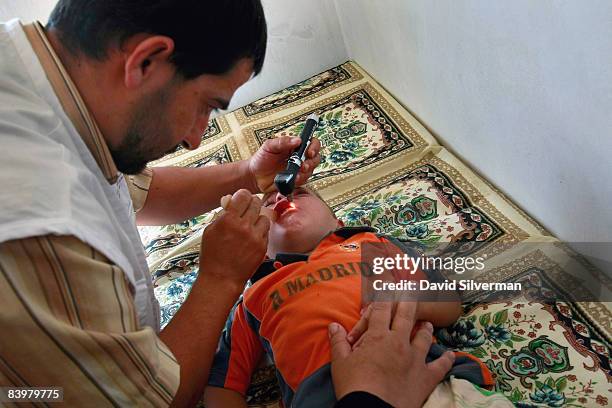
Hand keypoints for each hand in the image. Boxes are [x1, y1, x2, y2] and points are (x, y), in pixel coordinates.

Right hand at [199, 189, 269, 290]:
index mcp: (229, 220)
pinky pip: (266, 231)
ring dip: (258, 218)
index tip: (242, 197)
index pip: (243, 196)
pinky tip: (252, 237)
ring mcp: (255, 237)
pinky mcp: (263, 246)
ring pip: (264, 217)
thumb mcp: (209, 232)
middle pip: (256, 203)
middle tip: (248, 207)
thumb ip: (222, 216)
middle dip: (252, 203)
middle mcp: (244, 226)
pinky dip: (260, 231)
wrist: (222, 278)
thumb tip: (231, 204)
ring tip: (250, 224)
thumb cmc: (212, 256)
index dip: (242, 195)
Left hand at [247, 136, 321, 192]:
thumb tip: (298, 140)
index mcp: (294, 146)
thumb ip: (282, 142)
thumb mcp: (268, 146)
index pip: (311, 143)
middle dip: (312, 161)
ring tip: (297, 173)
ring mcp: (298, 169)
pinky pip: (303, 180)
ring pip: (311, 170)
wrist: (254, 176)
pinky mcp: (296, 180)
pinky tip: (294, 179)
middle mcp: (299, 157)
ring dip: (306, 172)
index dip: (314, 146)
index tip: (309, 152)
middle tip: (303, 165)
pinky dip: (300, 180)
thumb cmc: (260, 159)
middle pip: (315, 157)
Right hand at [329, 302, 454, 407]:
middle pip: (405, 315)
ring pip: (423, 337)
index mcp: (377, 337)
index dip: (384, 293)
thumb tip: (333, 326)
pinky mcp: (425, 377)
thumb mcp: (340, 362)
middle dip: (408, 301)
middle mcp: (399, 342)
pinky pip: (439, 366)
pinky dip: (445, 360)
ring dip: (425, 328)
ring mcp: (415, 359)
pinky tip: (450, 355)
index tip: (388, 282)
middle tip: (413, 290)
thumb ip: (338, 342)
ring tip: (427, 323)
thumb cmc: (354, 385)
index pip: (381, 308)